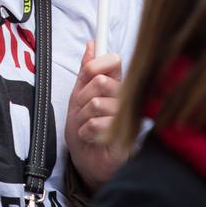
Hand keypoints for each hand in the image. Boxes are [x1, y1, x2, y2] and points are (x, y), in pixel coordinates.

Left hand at [65, 41, 129, 188]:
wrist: (87, 161)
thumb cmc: (84, 130)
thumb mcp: (78, 97)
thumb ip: (85, 73)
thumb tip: (92, 45)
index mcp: (115, 85)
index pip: (112, 61)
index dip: (97, 63)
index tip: (89, 71)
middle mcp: (124, 98)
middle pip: (100, 81)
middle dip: (82, 98)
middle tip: (82, 111)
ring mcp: (127, 117)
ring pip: (96, 103)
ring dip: (83, 118)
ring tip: (87, 127)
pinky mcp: (125, 136)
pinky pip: (96, 124)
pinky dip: (86, 132)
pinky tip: (92, 138)